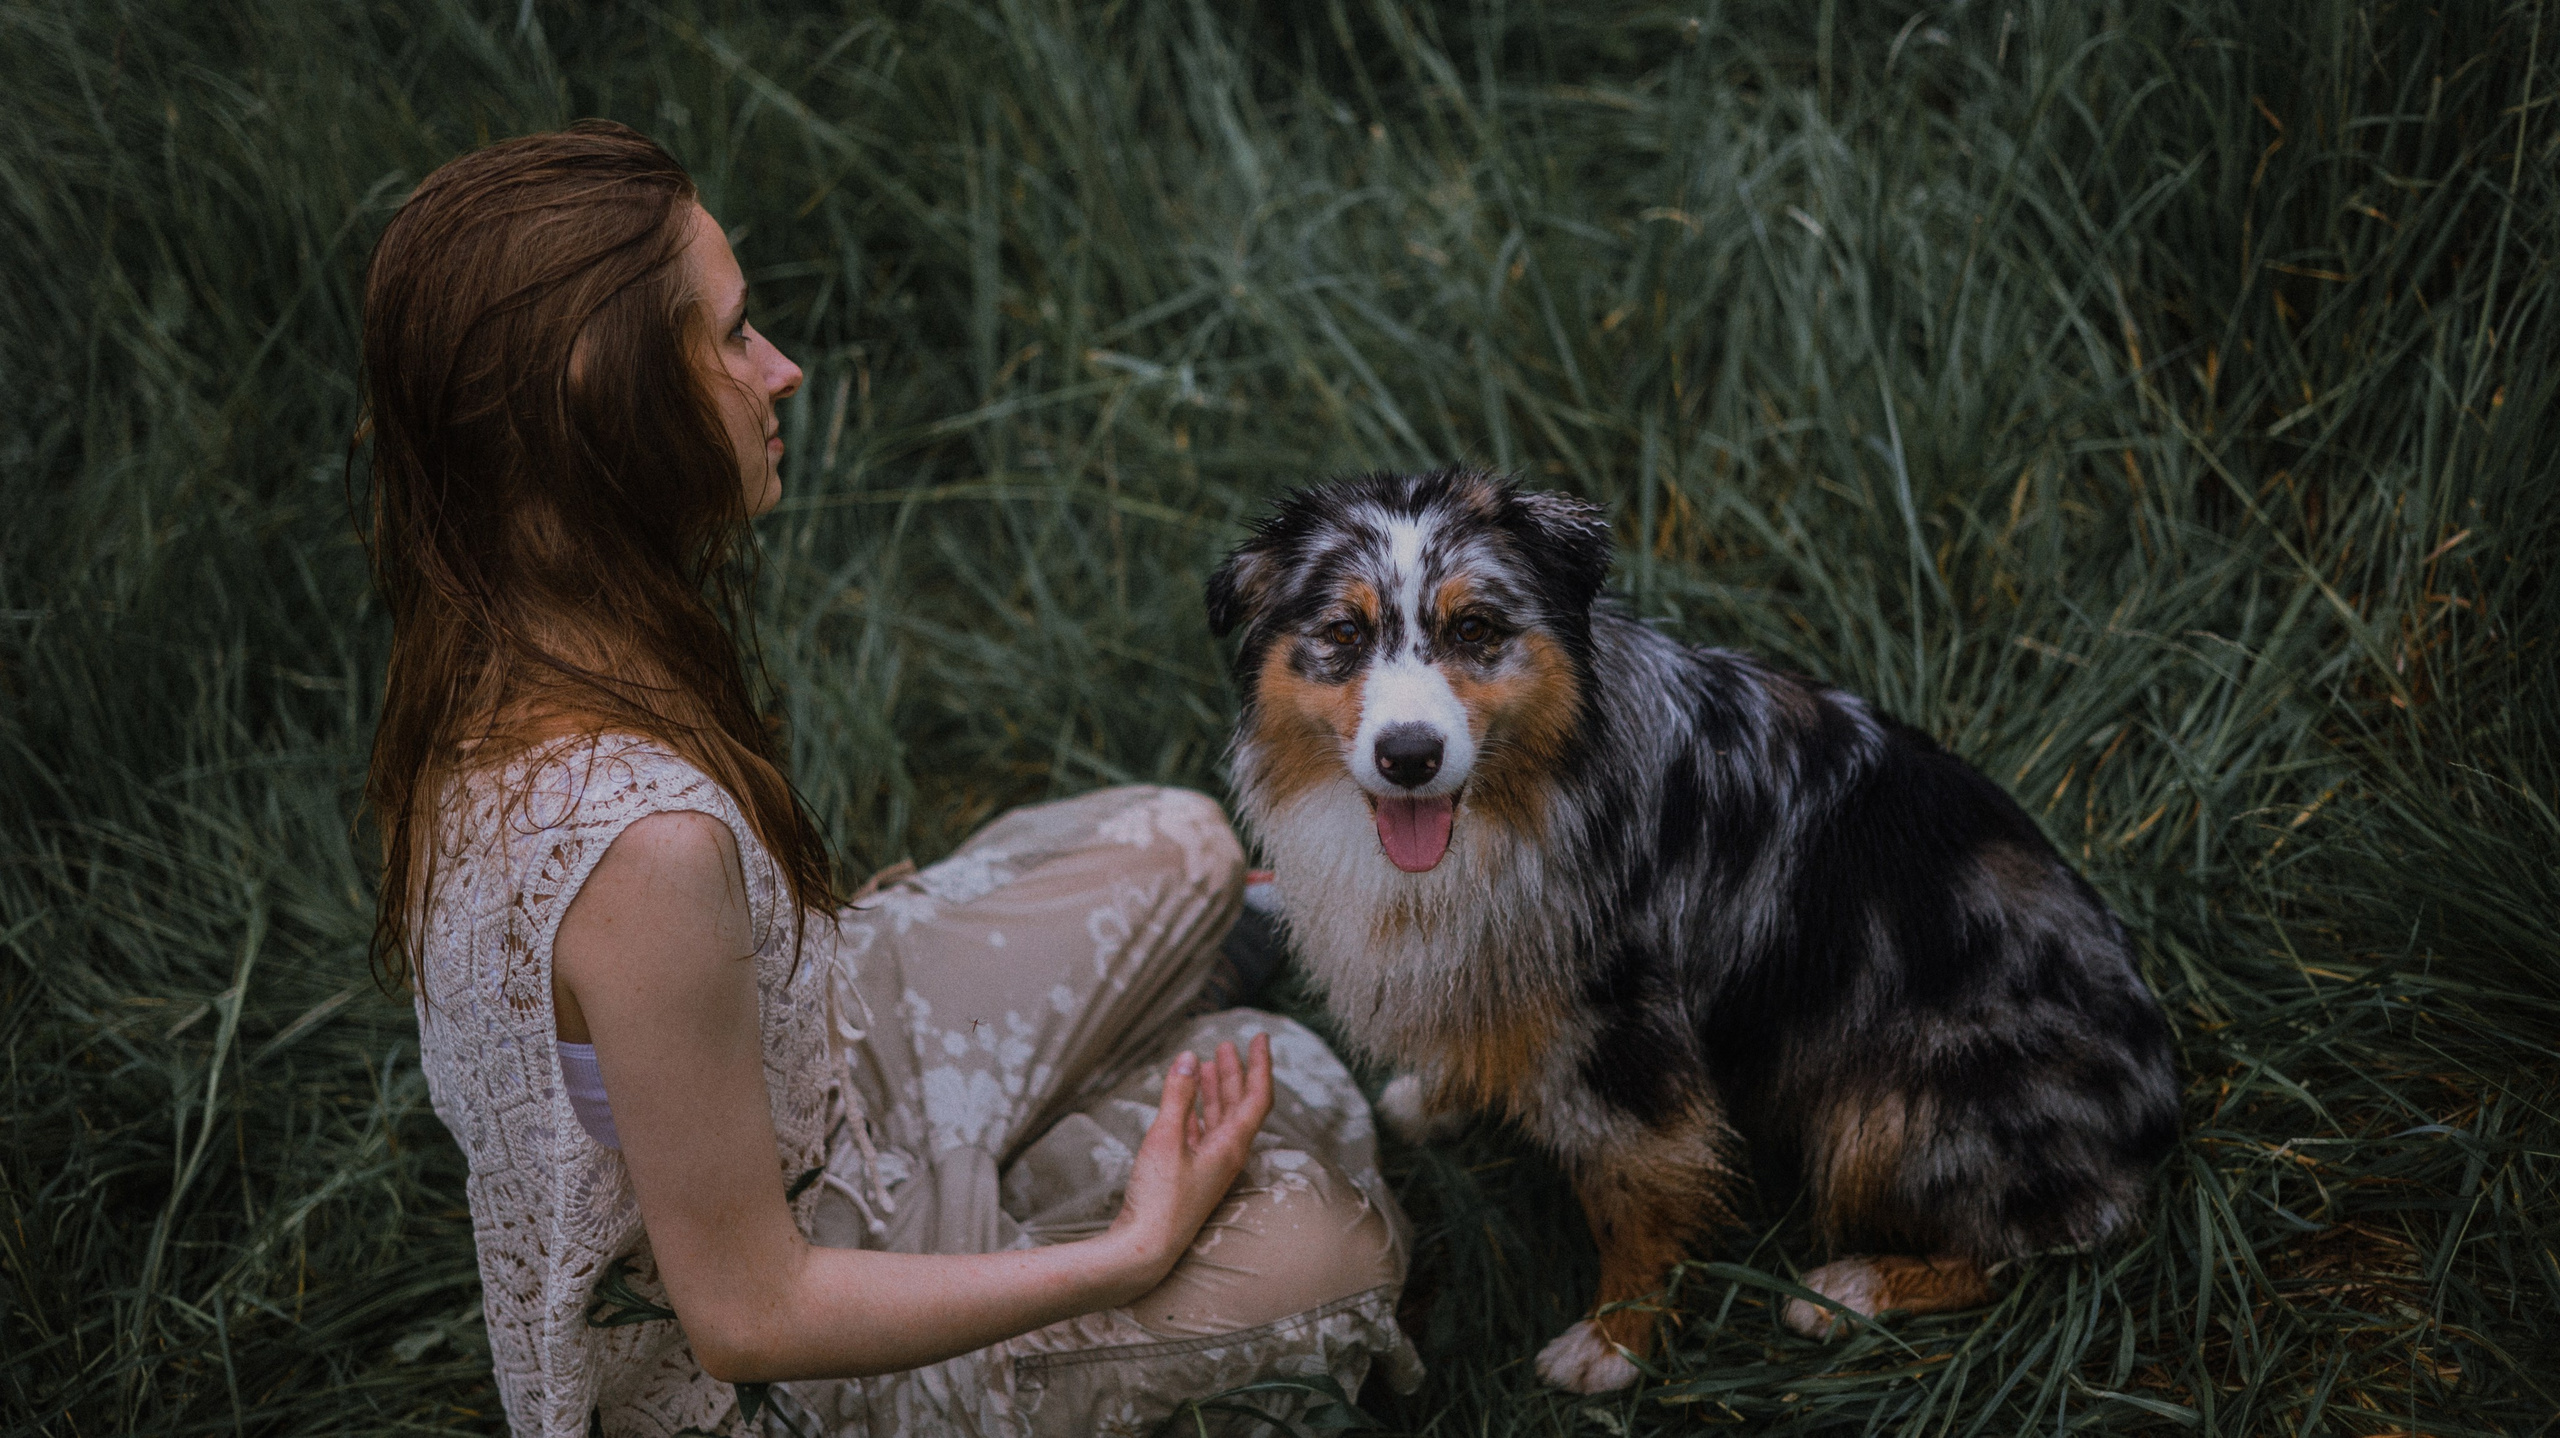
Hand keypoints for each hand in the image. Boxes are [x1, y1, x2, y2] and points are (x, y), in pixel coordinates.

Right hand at [1103, 1034, 1272, 1295]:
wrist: (1144, 1249)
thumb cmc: (1159, 1198)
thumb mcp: (1165, 1139)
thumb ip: (1178, 1097)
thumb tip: (1189, 1059)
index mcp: (1232, 1147)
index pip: (1257, 1097)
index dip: (1260, 1065)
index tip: (1259, 1038)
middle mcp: (1227, 1156)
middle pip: (1239, 1106)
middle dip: (1234, 1073)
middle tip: (1226, 1046)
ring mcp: (1209, 1168)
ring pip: (1219, 1120)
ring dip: (1214, 1091)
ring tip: (1204, 1065)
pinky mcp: (1191, 1177)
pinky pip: (1201, 1136)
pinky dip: (1196, 1113)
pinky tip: (1186, 1103)